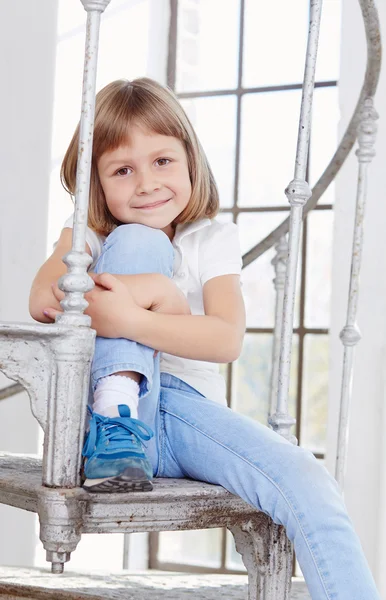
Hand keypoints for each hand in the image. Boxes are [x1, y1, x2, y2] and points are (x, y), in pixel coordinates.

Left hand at [44, 275, 158, 354]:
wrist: (131, 323)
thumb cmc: (126, 304)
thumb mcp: (117, 285)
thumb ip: (104, 277)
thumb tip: (92, 276)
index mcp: (91, 296)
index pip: (73, 288)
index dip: (65, 283)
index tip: (60, 280)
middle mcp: (86, 309)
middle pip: (66, 300)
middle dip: (57, 293)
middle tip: (52, 288)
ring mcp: (86, 320)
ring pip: (66, 315)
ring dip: (55, 311)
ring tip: (46, 310)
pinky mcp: (90, 329)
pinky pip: (73, 326)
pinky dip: (64, 324)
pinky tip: (58, 324)